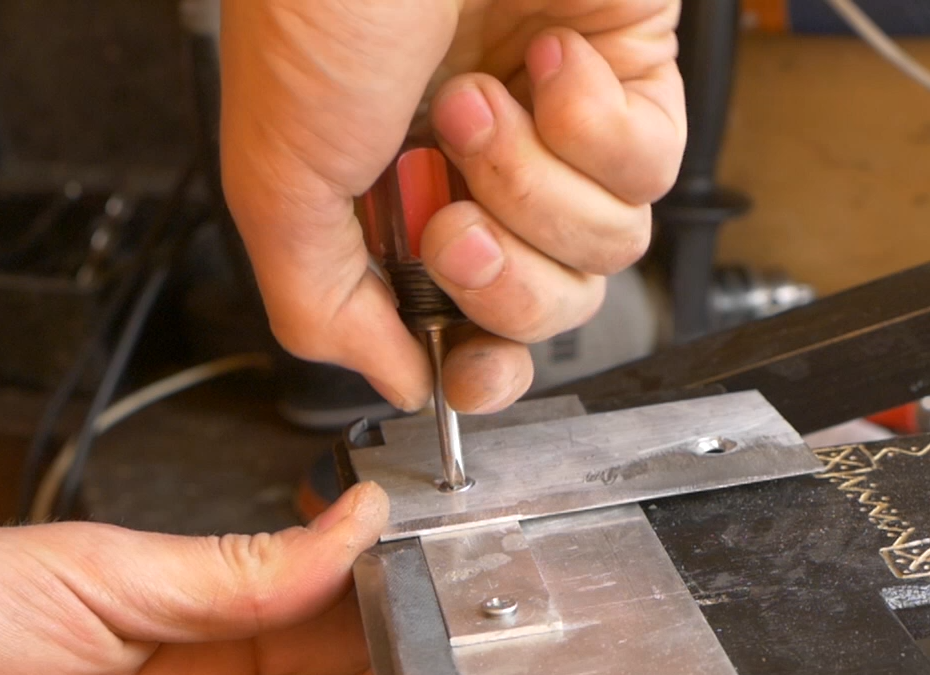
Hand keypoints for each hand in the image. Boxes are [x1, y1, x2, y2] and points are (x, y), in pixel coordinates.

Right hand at [220, 0, 684, 412]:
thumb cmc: (326, 3)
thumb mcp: (280, 179)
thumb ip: (323, 304)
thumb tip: (392, 382)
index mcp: (395, 194)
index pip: (469, 323)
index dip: (481, 364)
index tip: (468, 373)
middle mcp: (482, 165)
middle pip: (546, 304)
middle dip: (503, 279)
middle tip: (453, 215)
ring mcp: (559, 122)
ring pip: (602, 245)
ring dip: (533, 184)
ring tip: (479, 101)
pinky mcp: (630, 75)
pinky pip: (648, 166)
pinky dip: (590, 126)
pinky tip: (544, 61)